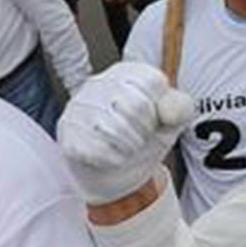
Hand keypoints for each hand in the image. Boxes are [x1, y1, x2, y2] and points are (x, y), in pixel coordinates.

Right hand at [58, 63, 195, 206]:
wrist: (112, 173)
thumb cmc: (140, 140)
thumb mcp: (169, 122)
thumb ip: (179, 109)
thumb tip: (171, 108)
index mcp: (125, 73)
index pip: (153, 81)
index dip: (161, 109)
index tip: (154, 119)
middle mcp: (97, 83)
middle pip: (136, 105)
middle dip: (146, 131)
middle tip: (140, 138)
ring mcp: (77, 107)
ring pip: (115, 127)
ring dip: (131, 147)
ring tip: (127, 148)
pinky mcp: (66, 133)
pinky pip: (97, 148)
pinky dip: (113, 159)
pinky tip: (111, 156)